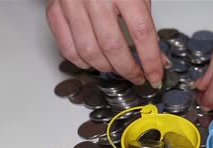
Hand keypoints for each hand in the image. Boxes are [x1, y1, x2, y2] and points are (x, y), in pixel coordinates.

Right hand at [46, 0, 168, 87]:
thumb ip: (147, 28)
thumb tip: (158, 61)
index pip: (142, 33)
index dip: (150, 60)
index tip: (155, 75)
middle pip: (113, 47)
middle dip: (128, 69)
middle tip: (137, 76)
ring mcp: (71, 3)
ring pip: (89, 52)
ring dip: (107, 68)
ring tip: (117, 68)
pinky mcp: (54, 10)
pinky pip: (67, 48)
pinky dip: (83, 62)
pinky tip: (95, 62)